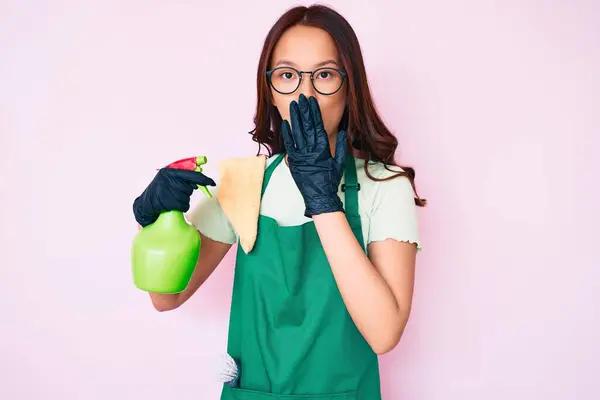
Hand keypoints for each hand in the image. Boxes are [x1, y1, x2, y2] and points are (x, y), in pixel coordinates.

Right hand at [133, 168, 215, 226]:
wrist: (144, 206)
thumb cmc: (159, 193)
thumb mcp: (168, 181)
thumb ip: (182, 178)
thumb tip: (198, 182)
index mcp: (169, 172)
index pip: (191, 174)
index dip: (203, 179)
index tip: (211, 182)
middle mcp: (167, 179)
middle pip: (189, 187)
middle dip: (186, 192)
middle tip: (176, 194)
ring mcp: (166, 190)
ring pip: (186, 197)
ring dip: (182, 201)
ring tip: (171, 200)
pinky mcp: (166, 202)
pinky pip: (182, 205)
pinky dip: (180, 207)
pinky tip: (172, 206)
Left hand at [281, 94, 347, 217]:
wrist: (319, 197)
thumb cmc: (330, 181)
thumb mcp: (339, 163)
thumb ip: (341, 146)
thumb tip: (342, 132)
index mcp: (323, 149)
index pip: (318, 126)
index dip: (314, 112)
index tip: (312, 101)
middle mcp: (311, 150)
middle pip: (307, 126)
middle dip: (304, 110)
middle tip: (301, 97)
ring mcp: (301, 155)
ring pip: (297, 132)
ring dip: (295, 117)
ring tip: (293, 105)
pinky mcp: (294, 161)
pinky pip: (289, 145)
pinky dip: (287, 134)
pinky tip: (285, 122)